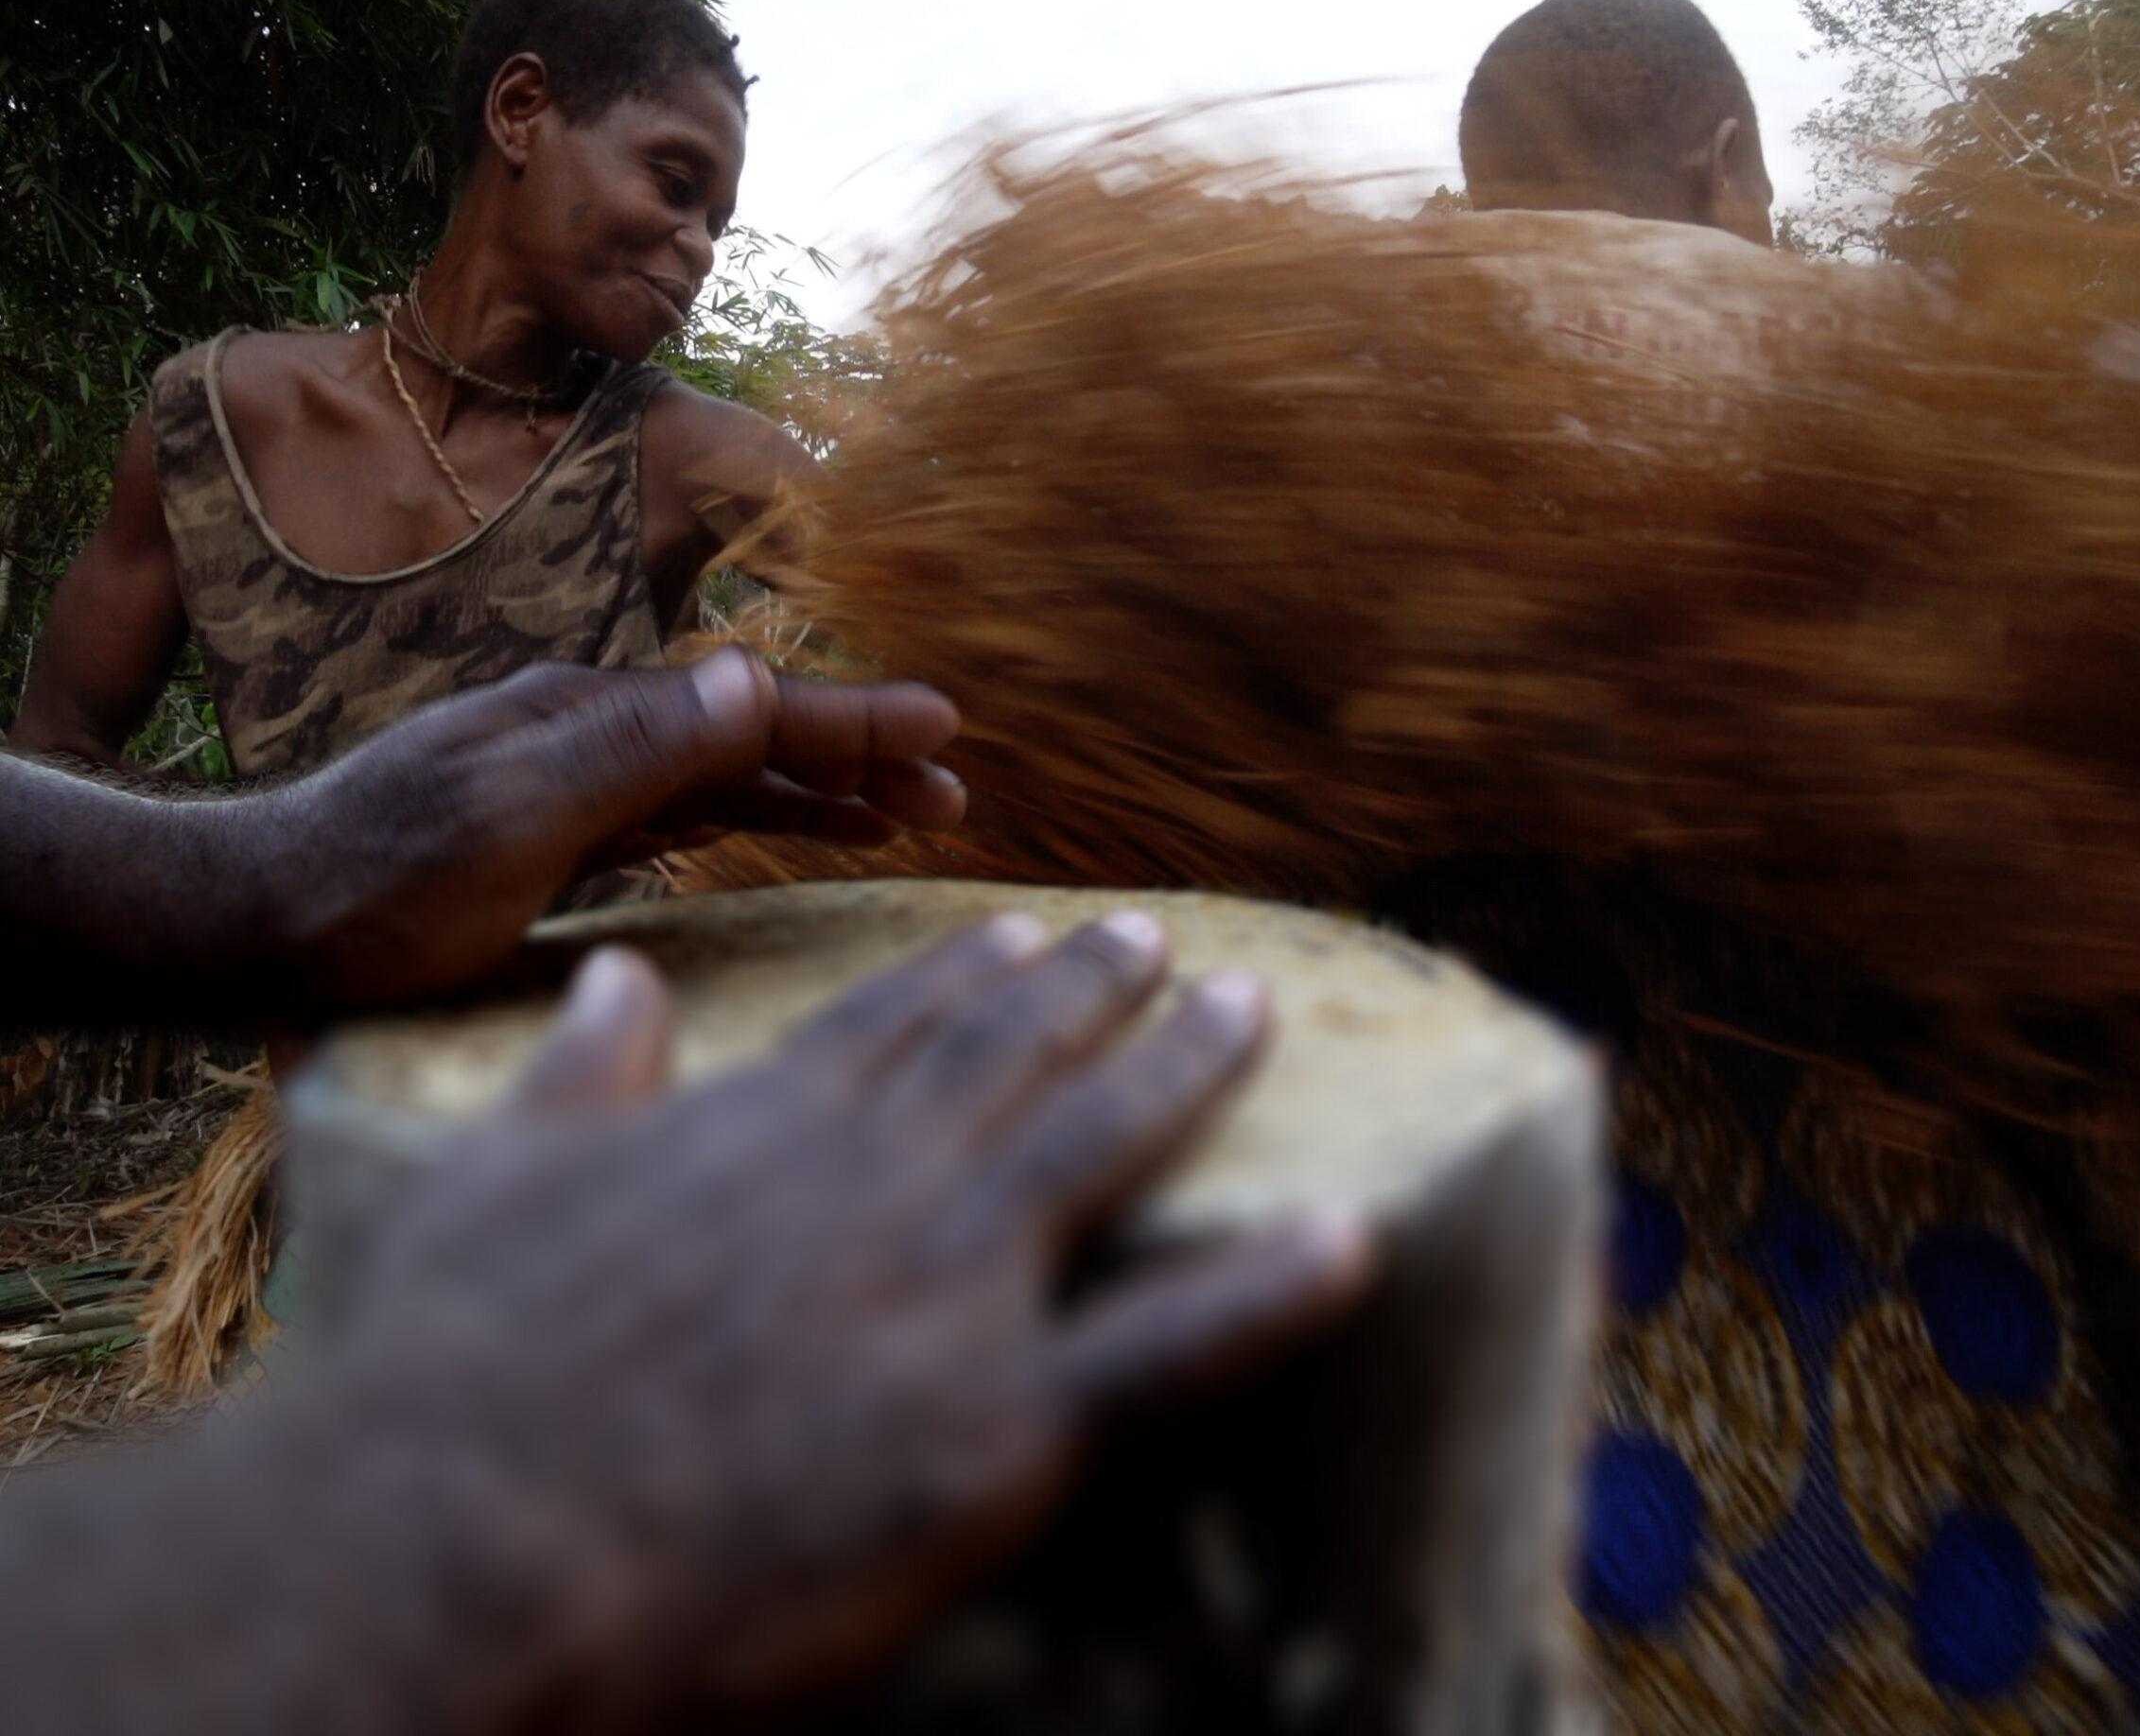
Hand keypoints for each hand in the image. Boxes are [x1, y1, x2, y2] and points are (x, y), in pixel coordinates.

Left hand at [263, 650, 964, 1004]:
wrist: (255, 929)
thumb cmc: (374, 889)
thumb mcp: (510, 819)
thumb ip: (631, 748)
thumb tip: (750, 675)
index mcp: (591, 717)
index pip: (750, 710)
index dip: (850, 721)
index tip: (944, 727)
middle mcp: (592, 736)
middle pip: (752, 736)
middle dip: (857, 755)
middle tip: (955, 788)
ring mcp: (577, 783)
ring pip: (728, 778)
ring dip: (818, 791)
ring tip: (907, 813)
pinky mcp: (561, 835)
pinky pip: (687, 819)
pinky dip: (755, 822)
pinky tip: (791, 835)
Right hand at [325, 915, 1376, 1727]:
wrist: (473, 1539)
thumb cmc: (455, 1372)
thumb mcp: (491, 1175)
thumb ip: (580, 1066)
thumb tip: (616, 975)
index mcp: (768, 1122)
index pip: (896, 1024)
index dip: (968, 975)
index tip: (1023, 931)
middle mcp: (883, 1177)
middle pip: (1016, 1058)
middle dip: (1098, 991)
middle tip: (1164, 941)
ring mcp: (954, 1289)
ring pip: (1103, 1145)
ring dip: (1189, 1068)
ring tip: (1252, 1005)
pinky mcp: (1001, 1425)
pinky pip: (1171, 1346)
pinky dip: (1271, 1291)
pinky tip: (1352, 1241)